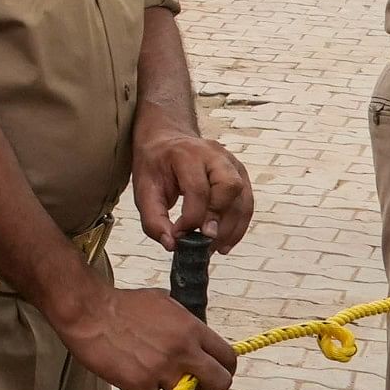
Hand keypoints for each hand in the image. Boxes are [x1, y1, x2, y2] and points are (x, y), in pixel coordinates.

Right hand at [49, 285, 237, 389]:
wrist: (88, 310)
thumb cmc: (119, 303)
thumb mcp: (162, 302)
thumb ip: (182, 321)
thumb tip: (191, 333)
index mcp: (191, 328)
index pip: (227, 356)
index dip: (226, 372)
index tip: (217, 379)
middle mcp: (182, 349)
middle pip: (219, 382)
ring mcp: (161, 368)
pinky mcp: (138, 383)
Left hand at [131, 129, 254, 252]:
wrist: (168, 140)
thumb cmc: (155, 165)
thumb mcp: (143, 189)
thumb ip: (153, 219)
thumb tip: (172, 244)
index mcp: (187, 154)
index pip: (198, 189)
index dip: (191, 218)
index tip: (179, 236)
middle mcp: (215, 155)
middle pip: (230, 187)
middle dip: (218, 219)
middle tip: (203, 242)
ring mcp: (233, 163)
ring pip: (243, 198)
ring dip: (231, 229)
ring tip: (213, 249)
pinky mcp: (241, 175)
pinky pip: (247, 204)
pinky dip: (238, 226)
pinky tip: (224, 243)